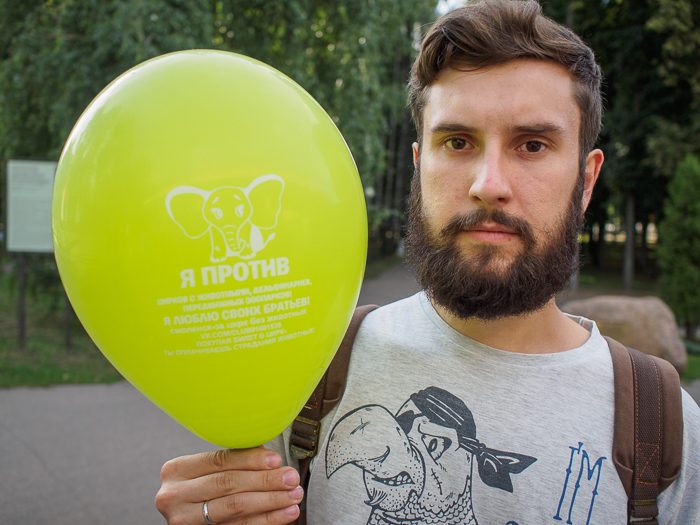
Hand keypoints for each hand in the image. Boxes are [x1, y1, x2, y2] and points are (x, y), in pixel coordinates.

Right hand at [156, 446, 302, 523]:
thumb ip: (233, 460)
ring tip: (294, 496)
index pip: (219, 460)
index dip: (250, 459)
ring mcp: (184, 520)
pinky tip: (285, 514)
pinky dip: (267, 520)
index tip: (277, 460)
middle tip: (292, 478)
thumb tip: (269, 454)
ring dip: (271, 501)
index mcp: (177, 470)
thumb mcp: (207, 472)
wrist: (189, 518)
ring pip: (235, 507)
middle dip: (265, 480)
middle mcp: (174, 496)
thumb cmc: (203, 489)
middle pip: (228, 484)